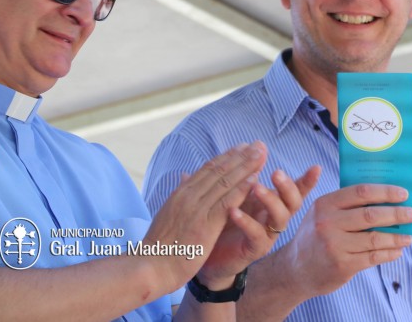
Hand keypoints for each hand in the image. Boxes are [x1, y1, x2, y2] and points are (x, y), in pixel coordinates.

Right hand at [142, 142, 266, 291]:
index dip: (227, 156)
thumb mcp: (168, 213)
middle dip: (241, 156)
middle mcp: (189, 196)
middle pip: (219, 170)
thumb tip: (184, 177)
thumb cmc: (160, 244)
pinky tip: (255, 179)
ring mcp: (196, 209)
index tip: (242, 147)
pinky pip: (226, 202)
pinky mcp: (204, 225)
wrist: (150, 267)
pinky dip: (241, 188)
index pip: (208, 169)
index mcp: (181, 193)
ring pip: (225, 182)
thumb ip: (180, 195)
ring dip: (246, 166)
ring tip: (261, 155)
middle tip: (258, 144)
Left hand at [196, 160, 321, 289]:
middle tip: (277, 172)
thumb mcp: (236, 193)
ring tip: (255, 187)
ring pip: (280, 217)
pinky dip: (246, 221)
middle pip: (293, 201)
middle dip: (288, 186)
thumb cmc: (225, 222)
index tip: (316, 167)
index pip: (294, 189)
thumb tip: (252, 145)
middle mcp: (274, 217)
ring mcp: (267, 234)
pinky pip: (256, 235)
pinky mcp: (254, 249)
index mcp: (272, 202)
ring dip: (270, 200)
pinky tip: (233, 210)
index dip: (307, 180)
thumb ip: (244, 173)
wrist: (210, 257)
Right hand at [275, 184, 411, 297]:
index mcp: (325, 204)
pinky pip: (372, 257)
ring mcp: (334, 245)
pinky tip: (397, 251)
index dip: (385, 192)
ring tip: (409, 236)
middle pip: (371, 215)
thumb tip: (385, 197)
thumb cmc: (316, 236)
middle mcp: (327, 223)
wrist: (295, 269)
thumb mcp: (321, 213)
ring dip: (396, 237)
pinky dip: (388, 253)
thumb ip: (346, 204)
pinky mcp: (342, 265)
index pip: (361, 192)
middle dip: (396, 214)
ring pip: (374, 238)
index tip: (403, 193)